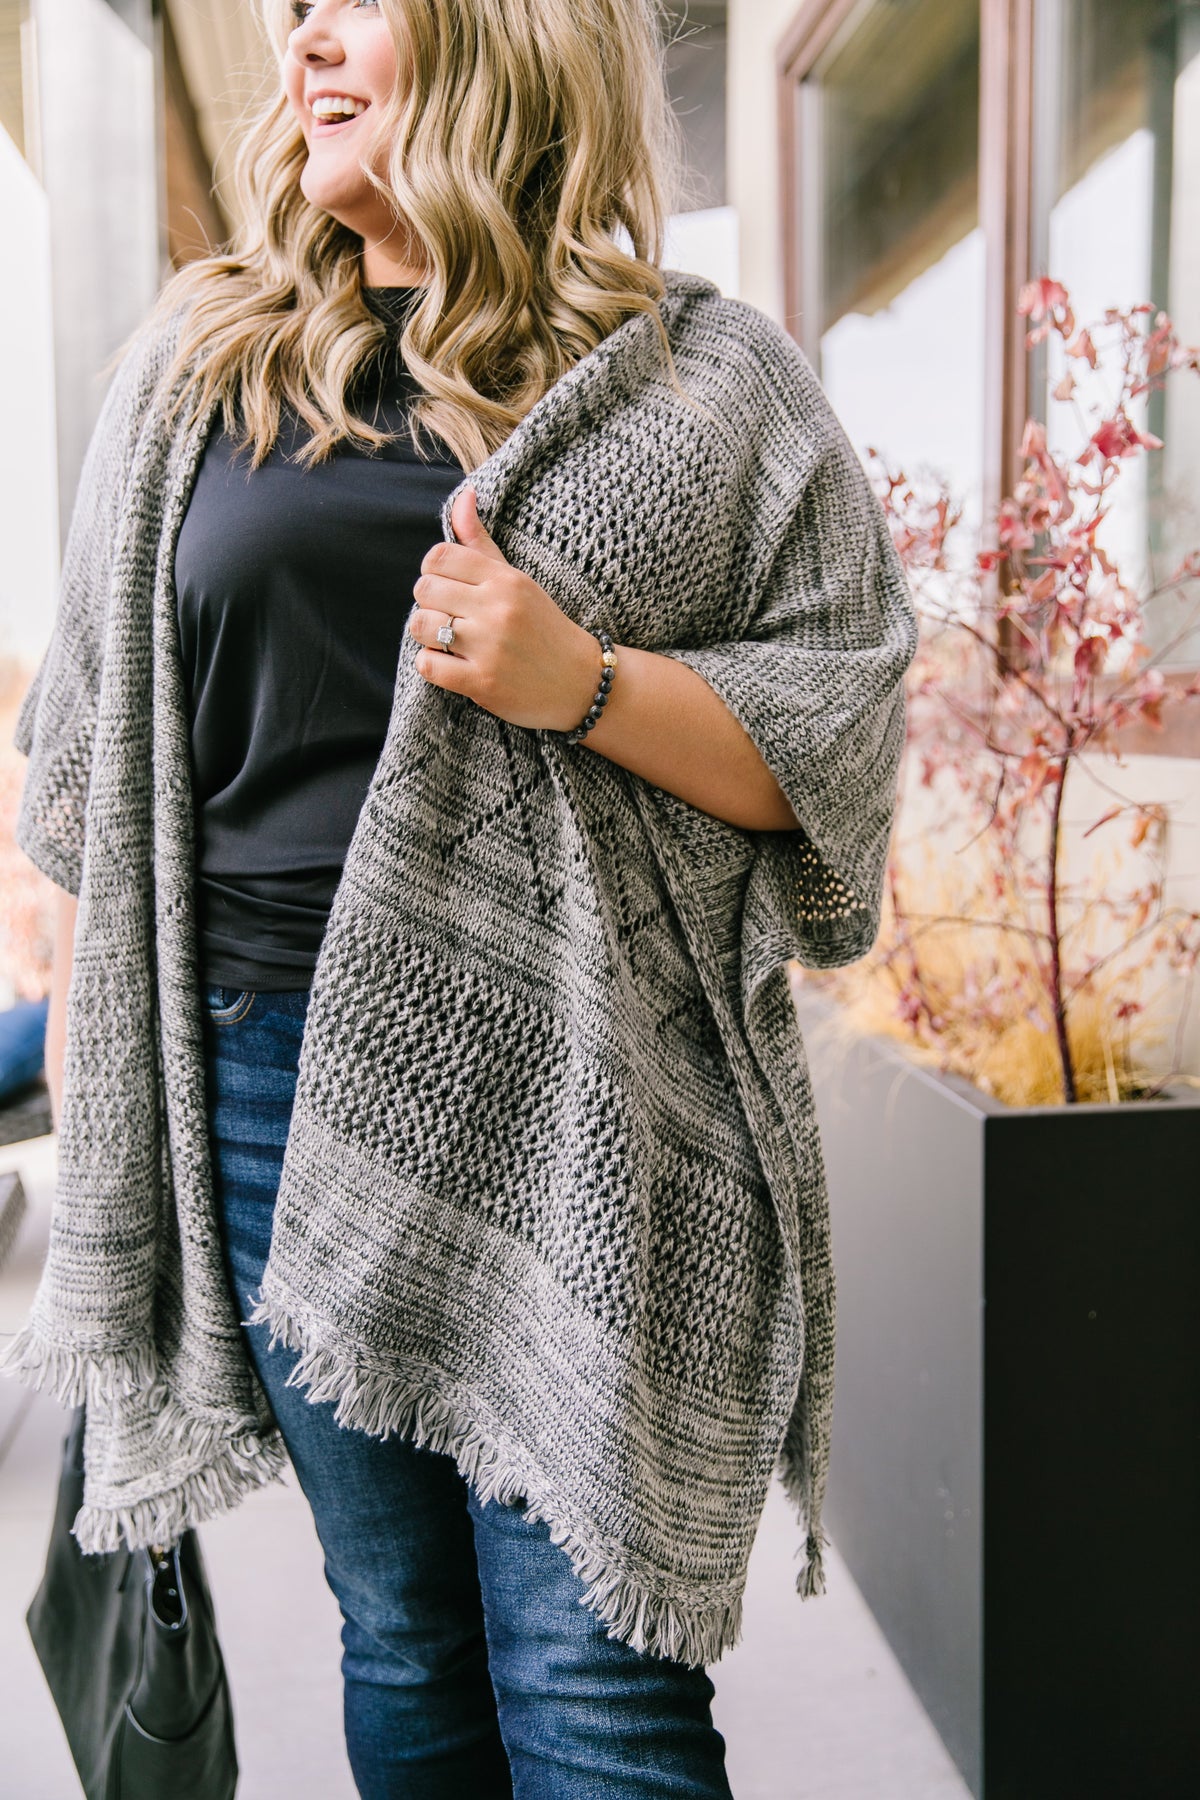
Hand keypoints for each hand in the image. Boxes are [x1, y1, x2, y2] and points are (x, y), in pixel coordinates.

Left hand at [408, 487, 602, 731]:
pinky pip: (428, 665)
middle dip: (429, 604)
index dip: (433, 572)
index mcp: (505, 580)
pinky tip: (452, 664)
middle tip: (449, 617)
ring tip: (448, 641)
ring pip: (420, 626)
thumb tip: (463, 495)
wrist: (581, 682)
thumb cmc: (544, 627)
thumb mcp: (517, 580)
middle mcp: (497, 609)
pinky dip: (432, 665)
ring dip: (427, 635)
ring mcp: (489, 647)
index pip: (439, 557)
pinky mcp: (482, 683)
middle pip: (424, 589)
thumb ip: (481, 542)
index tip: (448, 588)